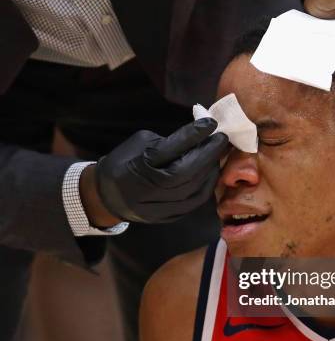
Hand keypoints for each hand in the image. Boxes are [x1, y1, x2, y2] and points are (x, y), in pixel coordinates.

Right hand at [85, 119, 228, 224]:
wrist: (107, 196)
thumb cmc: (125, 161)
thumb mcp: (140, 143)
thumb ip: (168, 142)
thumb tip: (197, 136)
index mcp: (138, 166)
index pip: (170, 149)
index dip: (193, 135)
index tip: (211, 123)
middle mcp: (149, 189)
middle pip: (187, 171)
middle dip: (208, 153)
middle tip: (222, 138)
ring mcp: (159, 207)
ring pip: (194, 189)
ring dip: (210, 170)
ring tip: (217, 154)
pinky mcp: (167, 217)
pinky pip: (194, 202)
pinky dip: (206, 186)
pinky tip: (210, 173)